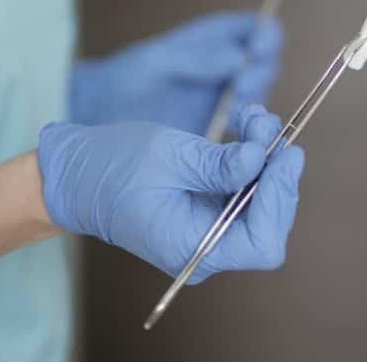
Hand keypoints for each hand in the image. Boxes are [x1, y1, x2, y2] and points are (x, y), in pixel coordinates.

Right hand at [37, 105, 303, 281]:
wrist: (81, 175)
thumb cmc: (114, 169)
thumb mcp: (168, 158)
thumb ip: (217, 164)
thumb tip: (260, 158)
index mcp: (194, 249)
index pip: (262, 243)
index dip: (279, 201)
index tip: (285, 156)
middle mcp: (209, 247)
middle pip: (269, 220)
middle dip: (275, 171)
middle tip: (269, 126)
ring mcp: (213, 229)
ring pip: (262, 197)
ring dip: (266, 155)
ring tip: (254, 116)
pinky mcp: (213, 208)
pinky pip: (246, 186)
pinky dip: (252, 155)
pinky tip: (246, 123)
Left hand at [69, 11, 282, 133]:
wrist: (98, 118)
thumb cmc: (123, 79)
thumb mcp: (155, 61)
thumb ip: (196, 58)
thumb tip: (240, 57)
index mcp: (216, 40)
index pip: (256, 29)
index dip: (265, 36)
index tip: (257, 48)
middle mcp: (228, 70)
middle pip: (265, 66)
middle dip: (260, 73)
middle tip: (239, 84)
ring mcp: (226, 102)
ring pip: (259, 100)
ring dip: (256, 104)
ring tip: (236, 110)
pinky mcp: (220, 133)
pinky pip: (245, 133)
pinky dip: (247, 135)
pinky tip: (236, 138)